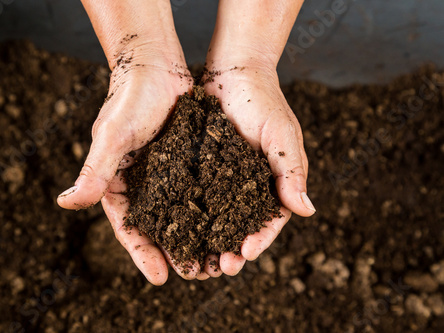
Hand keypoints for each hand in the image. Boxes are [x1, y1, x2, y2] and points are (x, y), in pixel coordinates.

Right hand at [57, 54, 196, 284]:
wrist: (155, 64)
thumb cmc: (129, 98)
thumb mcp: (113, 136)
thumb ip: (94, 171)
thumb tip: (65, 204)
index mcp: (118, 183)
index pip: (129, 227)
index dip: (143, 253)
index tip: (160, 279)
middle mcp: (142, 183)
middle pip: (158, 227)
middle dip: (174, 252)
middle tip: (194, 275)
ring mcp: (166, 174)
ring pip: (181, 213)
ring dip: (195, 237)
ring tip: (213, 260)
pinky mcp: (187, 161)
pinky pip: (199, 190)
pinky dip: (210, 209)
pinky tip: (226, 224)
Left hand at [201, 61, 315, 276]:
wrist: (232, 73)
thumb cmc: (263, 101)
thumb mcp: (281, 135)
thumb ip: (291, 171)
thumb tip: (307, 211)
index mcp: (272, 182)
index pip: (270, 220)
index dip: (259, 239)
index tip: (245, 254)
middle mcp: (247, 186)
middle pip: (241, 226)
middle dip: (232, 249)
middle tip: (219, 268)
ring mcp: (222, 179)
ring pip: (216, 218)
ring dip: (208, 241)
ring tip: (198, 261)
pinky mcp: (200, 169)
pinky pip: (194, 197)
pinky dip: (189, 216)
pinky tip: (177, 232)